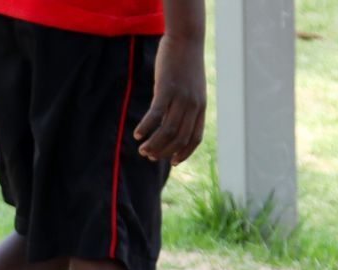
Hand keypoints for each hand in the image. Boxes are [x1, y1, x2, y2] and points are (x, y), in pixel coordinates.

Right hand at [134, 33, 205, 163]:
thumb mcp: (189, 88)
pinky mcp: (167, 88)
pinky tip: (137, 133)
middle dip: (163, 151)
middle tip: (148, 155)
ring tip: (142, 149)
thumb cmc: (185, 64)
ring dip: (154, 144)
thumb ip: (183, 105)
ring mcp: (181, 97)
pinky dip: (146, 127)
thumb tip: (169, 123)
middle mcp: (193, 105)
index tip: (171, 161)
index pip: (194, 138)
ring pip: (168, 130)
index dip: (183, 153)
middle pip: (179, 138)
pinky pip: (156, 114)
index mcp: (200, 107)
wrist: (186, 39)